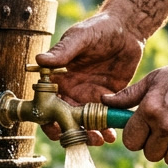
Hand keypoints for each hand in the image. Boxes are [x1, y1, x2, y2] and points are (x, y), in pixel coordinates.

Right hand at [35, 13, 144, 145]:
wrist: (126, 29)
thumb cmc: (99, 28)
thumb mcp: (80, 38)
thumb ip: (63, 51)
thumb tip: (40, 59)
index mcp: (60, 79)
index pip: (48, 104)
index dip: (48, 120)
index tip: (55, 128)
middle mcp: (73, 92)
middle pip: (66, 121)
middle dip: (72, 134)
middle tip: (82, 139)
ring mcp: (91, 98)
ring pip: (86, 125)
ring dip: (91, 135)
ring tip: (100, 139)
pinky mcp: (109, 100)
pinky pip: (106, 119)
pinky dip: (108, 129)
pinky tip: (112, 135)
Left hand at [103, 51, 167, 167]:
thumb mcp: (155, 79)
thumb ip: (128, 95)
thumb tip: (104, 101)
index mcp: (150, 110)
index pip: (131, 142)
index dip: (136, 137)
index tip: (145, 130)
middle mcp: (166, 126)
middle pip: (149, 154)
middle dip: (155, 144)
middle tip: (166, 129)